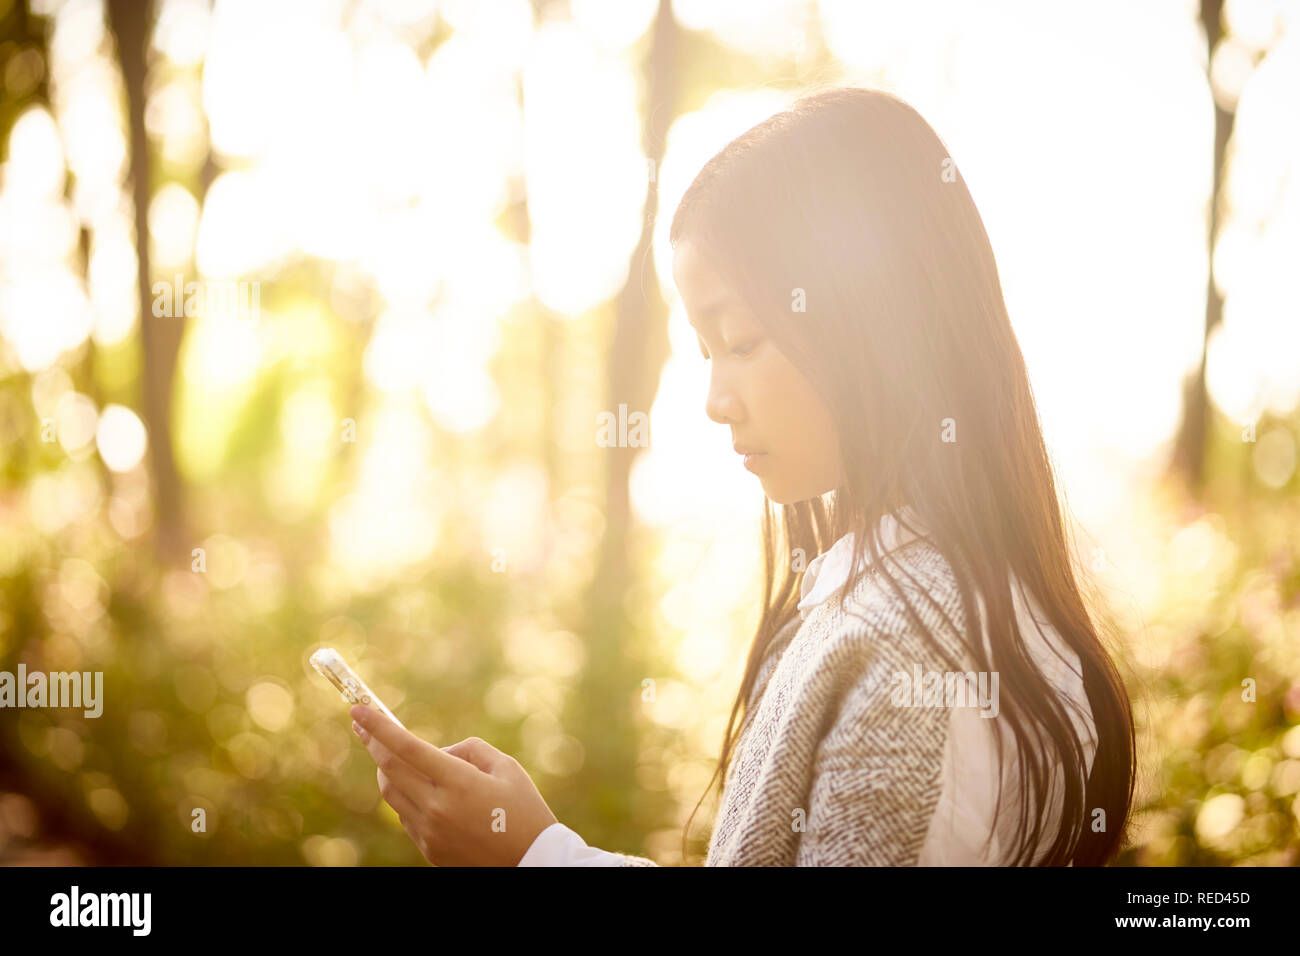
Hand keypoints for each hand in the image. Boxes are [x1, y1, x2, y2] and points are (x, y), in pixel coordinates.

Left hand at [350, 705, 557, 865]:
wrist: (532, 862)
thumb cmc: (524, 809)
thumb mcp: (506, 767)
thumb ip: (468, 750)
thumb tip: (438, 753)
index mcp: (459, 782)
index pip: (406, 748)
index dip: (378, 727)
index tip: (358, 710)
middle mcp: (437, 808)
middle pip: (388, 770)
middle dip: (372, 744)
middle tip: (362, 726)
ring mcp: (430, 832)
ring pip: (391, 794)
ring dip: (386, 770)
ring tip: (393, 755)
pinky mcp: (429, 849)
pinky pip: (405, 815)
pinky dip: (404, 795)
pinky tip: (419, 788)